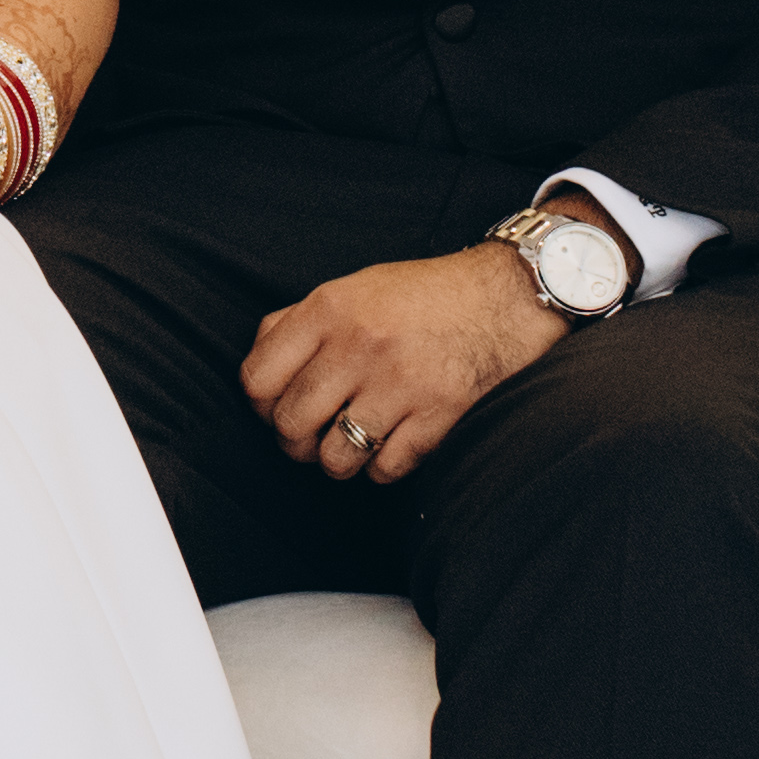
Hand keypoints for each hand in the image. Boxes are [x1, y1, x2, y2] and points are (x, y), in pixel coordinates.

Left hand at [241, 241, 568, 486]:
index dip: (260, 405)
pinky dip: (383, 467)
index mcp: (328, 309)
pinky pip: (385, 470)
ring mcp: (399, 383)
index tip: (276, 407)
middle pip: (291, 424)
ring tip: (350, 444)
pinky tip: (390, 444)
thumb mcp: (352, 288)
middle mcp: (358, 346)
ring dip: (338, 461)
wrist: (501, 296)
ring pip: (335, 458)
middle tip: (312, 435)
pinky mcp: (437, 415)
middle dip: (295, 440)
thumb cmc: (421, 296)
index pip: (257, 379)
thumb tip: (257, 370)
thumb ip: (299, 322)